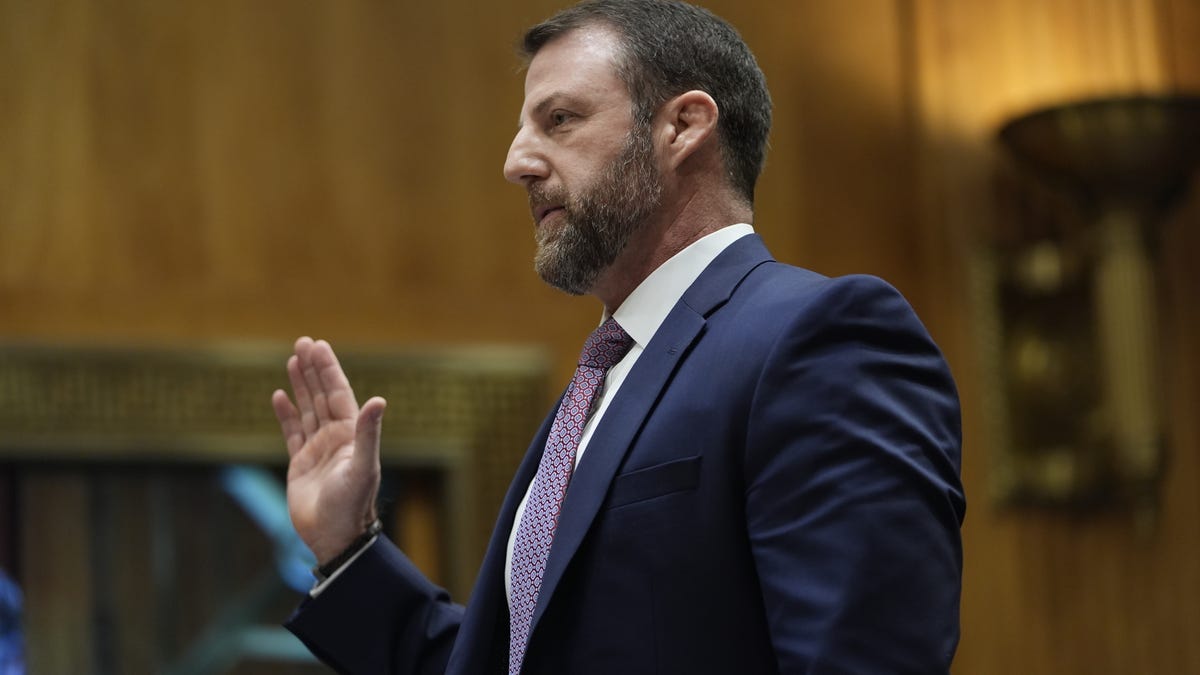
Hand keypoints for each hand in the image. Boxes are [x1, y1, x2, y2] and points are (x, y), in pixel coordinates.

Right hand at [271, 337, 385, 564]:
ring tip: (292, 359)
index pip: (338, 393)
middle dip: (313, 369)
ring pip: (307, 409)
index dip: (328, 369)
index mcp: (351, 434)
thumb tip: (379, 399)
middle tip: (303, 342)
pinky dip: (286, 413)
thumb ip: (368, 432)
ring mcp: (317, 449)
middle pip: (322, 395)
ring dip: (300, 385)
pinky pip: (291, 432)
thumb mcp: (363, 466)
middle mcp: (335, 437)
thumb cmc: (353, 503)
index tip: (318, 346)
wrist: (334, 537)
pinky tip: (280, 395)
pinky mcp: (300, 464)